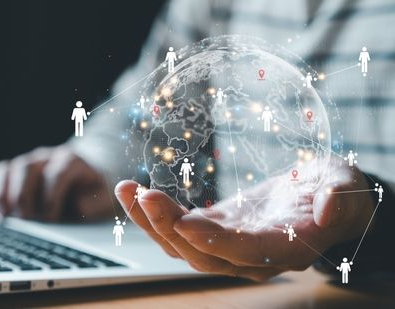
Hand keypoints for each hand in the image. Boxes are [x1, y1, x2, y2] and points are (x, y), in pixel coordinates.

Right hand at [0, 146, 112, 220]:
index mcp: (70, 161)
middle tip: (24, 219)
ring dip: (1, 194)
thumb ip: (93, 202)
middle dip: (23, 195)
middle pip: (27, 168)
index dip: (52, 195)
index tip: (50, 217)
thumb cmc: (91, 191)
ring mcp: (26, 163)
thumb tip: (78, 206)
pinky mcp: (11, 172)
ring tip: (2, 218)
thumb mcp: (100, 196)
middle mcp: (45, 158)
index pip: (57, 172)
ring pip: (7, 169)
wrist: (82, 176)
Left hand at [114, 162, 373, 280]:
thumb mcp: (345, 185)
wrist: (318, 198)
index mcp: (285, 248)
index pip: (246, 252)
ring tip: (127, 190)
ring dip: (152, 222)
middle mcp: (252, 256)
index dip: (216, 241)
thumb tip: (329, 209)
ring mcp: (229, 246)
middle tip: (143, 195)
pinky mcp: (215, 230)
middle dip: (169, 228)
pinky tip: (136, 194)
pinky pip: (179, 230)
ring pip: (182, 246)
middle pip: (203, 255)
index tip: (184, 222)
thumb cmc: (335, 191)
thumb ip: (340, 197)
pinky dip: (156, 214)